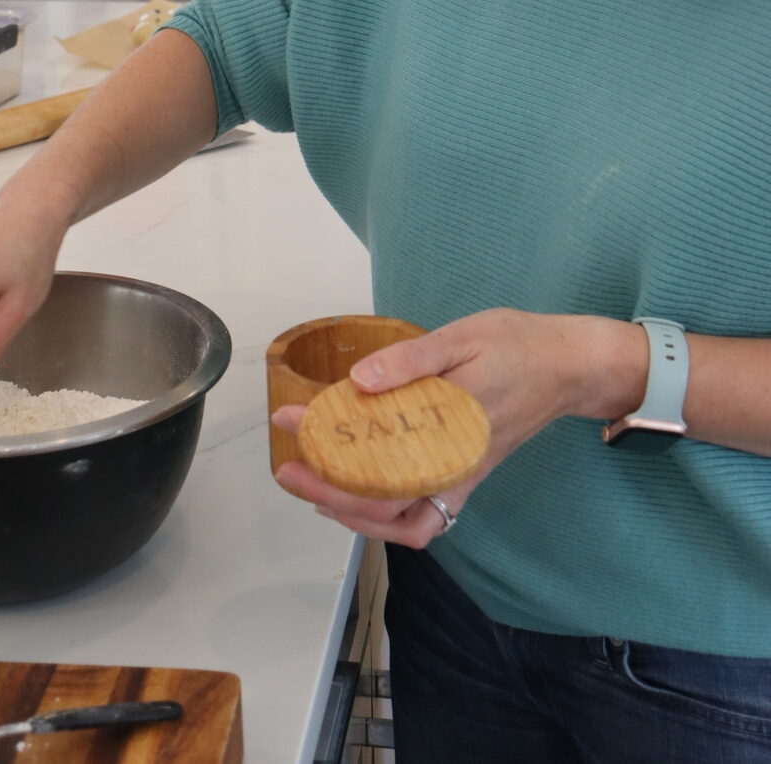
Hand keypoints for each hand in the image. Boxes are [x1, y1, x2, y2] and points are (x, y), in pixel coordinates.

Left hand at [273, 309, 644, 544]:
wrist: (571, 365)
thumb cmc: (518, 345)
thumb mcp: (464, 336)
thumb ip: (411, 360)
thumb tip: (360, 381)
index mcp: (455, 430)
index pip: (381, 456)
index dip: (329, 449)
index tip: (291, 421)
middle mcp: (459, 466)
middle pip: (389, 509)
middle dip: (331, 496)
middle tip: (289, 468)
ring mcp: (466, 477)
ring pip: (406, 523)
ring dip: (356, 513)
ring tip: (316, 485)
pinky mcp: (470, 476)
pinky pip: (425, 516)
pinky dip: (386, 514)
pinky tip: (357, 490)